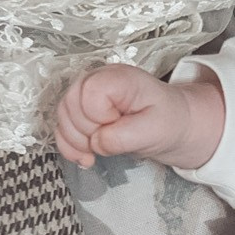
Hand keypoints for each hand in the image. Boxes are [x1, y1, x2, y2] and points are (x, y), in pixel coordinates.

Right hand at [54, 63, 223, 170]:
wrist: (172, 124)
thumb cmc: (167, 121)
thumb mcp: (155, 130)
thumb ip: (124, 137)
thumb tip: (96, 143)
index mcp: (119, 77)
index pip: (89, 94)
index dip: (99, 118)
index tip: (120, 125)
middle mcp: (97, 79)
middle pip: (70, 104)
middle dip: (86, 132)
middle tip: (112, 141)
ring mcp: (86, 93)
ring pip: (62, 116)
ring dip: (76, 142)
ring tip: (97, 153)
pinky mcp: (81, 109)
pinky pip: (61, 127)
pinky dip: (69, 146)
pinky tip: (85, 157)